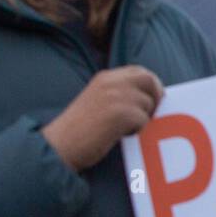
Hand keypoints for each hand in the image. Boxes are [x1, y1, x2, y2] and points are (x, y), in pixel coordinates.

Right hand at [41, 66, 163, 171]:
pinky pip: (143, 120)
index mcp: (105, 78)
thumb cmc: (80, 130)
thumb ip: (120, 94)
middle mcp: (111, 82)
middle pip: (149, 80)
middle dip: (156, 96)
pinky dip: (137, 130)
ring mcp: (116, 96)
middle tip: (152, 114)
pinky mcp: (120, 113)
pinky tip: (119, 135)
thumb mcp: (99, 101)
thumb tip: (151, 98)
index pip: (139, 71)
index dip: (151, 85)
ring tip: (124, 128)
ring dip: (143, 118)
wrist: (59, 145)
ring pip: (148, 103)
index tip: (153, 100)